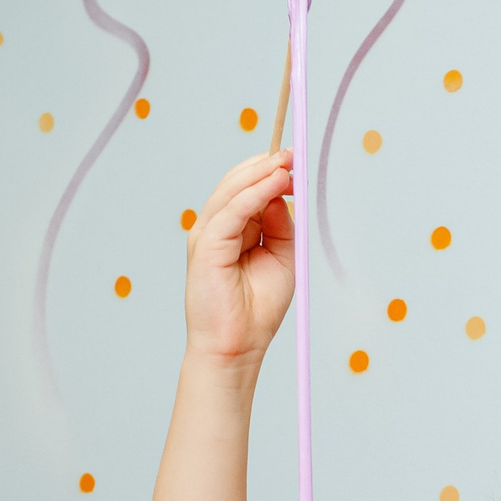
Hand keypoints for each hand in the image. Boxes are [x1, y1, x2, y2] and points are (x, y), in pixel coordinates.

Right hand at [183, 150, 295, 365]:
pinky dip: (255, 193)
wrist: (238, 346)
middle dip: (265, 165)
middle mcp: (217, 227)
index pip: (246, 189)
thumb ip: (283, 226)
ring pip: (232, 190)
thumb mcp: (282, 258)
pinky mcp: (206, 245)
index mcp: (232, 229)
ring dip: (261, 173)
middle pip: (237, 183)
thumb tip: (282, 194)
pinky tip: (276, 182)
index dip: (268, 171)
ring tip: (286, 162)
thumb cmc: (257, 309)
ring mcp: (208, 234)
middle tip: (292, 154)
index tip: (294, 160)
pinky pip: (233, 210)